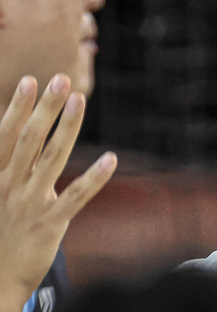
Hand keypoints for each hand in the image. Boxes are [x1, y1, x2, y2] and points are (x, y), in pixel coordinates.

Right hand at [0, 75, 115, 305]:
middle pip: (28, 139)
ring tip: (80, 100)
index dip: (18, 107)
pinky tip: (111, 158)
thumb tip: (25, 141)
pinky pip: (76, 196)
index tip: (30, 80)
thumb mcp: (0, 196)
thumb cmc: (0, 233)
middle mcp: (9, 185)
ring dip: (67, 127)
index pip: (5, 135)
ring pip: (52, 158)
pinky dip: (95, 177)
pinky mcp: (50, 223)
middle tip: (61, 78)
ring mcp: (29, 203)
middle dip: (45, 107)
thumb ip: (12, 169)